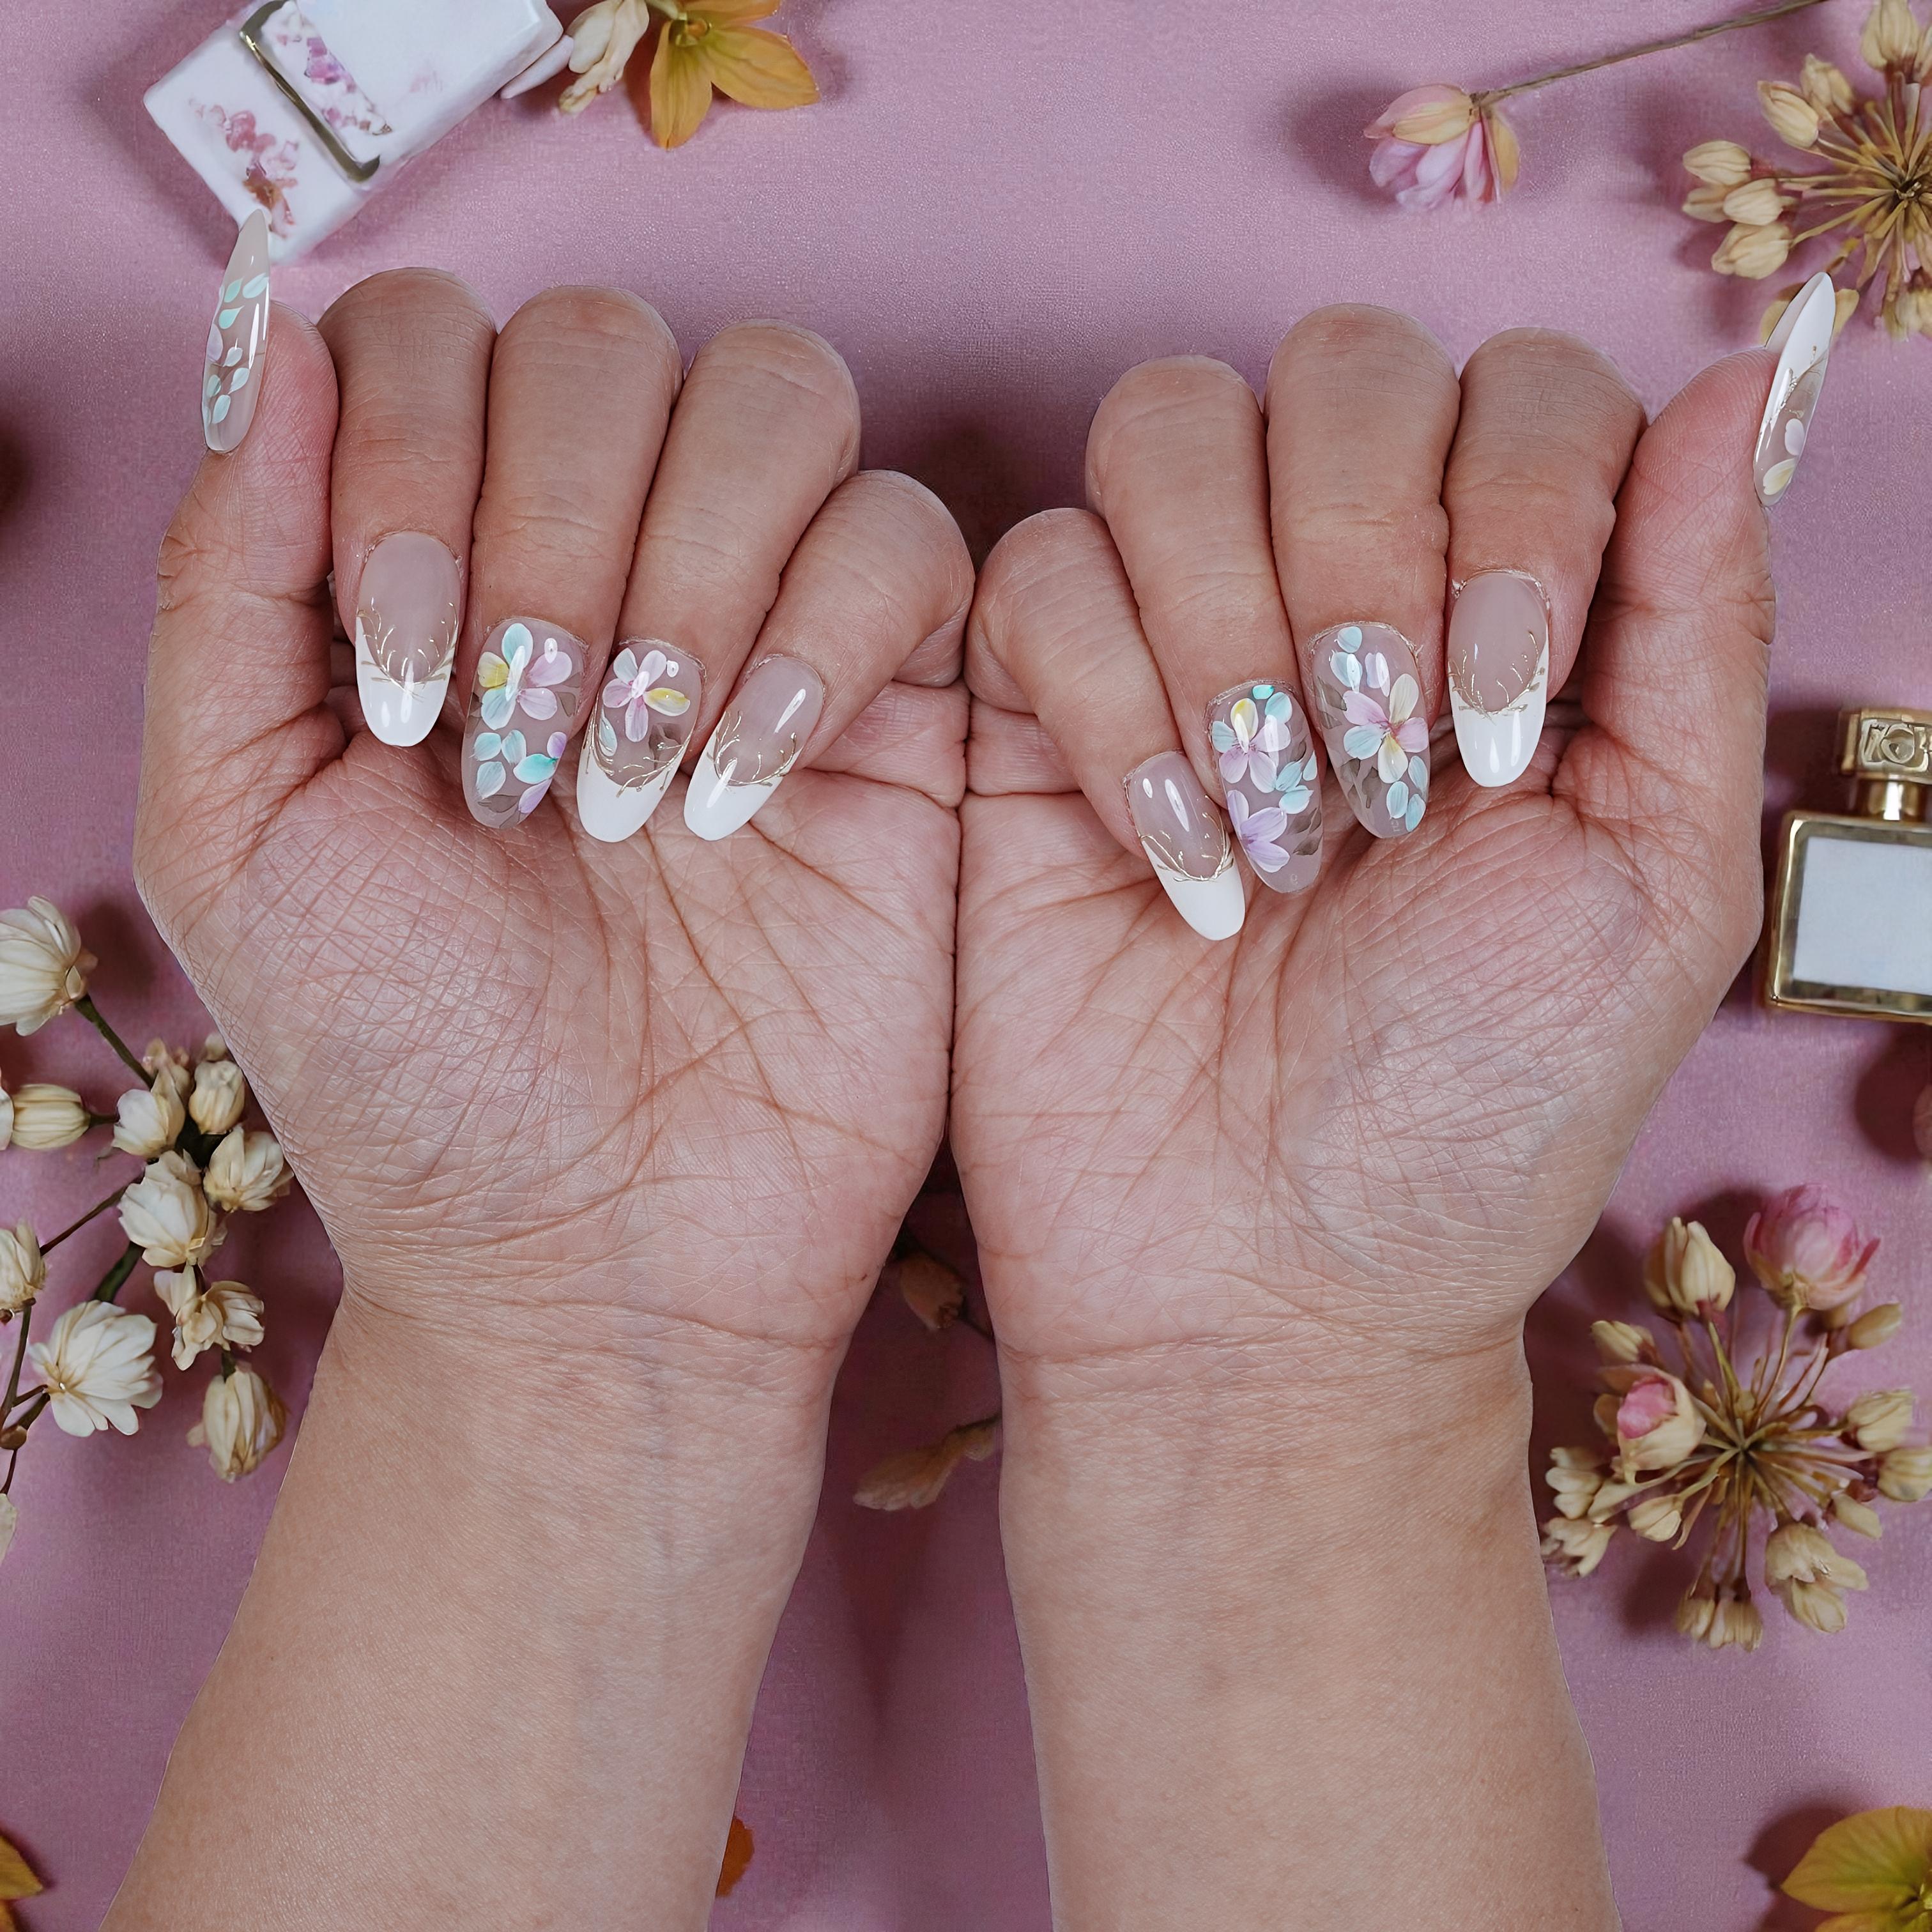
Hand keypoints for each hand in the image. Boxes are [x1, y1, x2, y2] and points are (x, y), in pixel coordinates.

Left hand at [142, 268, 969, 1369]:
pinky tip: (749, 790)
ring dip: (691, 569)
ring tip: (635, 783)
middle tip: (519, 749)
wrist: (605, 1256)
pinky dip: (828, 634)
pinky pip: (909, 539)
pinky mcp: (906, 708)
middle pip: (608, 344)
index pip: (434, 339)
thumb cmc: (410, 1074)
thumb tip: (263, 325)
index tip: (402, 681)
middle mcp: (604, 570)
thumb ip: (230, 575)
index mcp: (439, 575)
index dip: (411, 456)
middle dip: (552, 526)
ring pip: (780, 398)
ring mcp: (764, 627)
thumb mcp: (238, 831)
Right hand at [953, 304, 1814, 1926]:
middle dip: (1363, 561)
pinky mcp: (1027, 705)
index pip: (1524, 387)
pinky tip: (1169, 865)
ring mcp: (1174, 633)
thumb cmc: (1473, 1108)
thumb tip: (1729, 377)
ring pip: (1167, 426)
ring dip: (1230, 625)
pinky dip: (1108, 706)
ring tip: (1276, 833)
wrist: (1262, 1274)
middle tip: (1384, 782)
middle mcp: (1341, 589)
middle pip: (1341, 364)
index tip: (1502, 729)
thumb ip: (1695, 621)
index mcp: (1510, 611)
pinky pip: (1036, 568)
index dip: (1517, 508)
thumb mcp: (1657, 879)